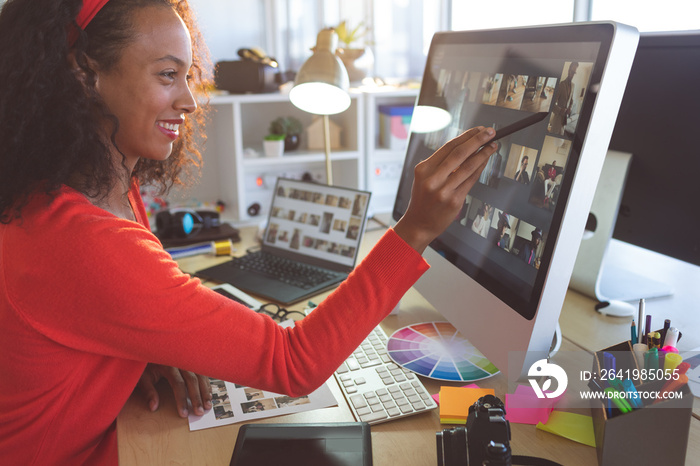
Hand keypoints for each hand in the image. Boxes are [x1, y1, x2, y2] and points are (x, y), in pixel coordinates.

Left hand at [137, 363, 211, 417]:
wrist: (151, 347)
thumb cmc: (146, 364)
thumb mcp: (143, 376)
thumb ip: (148, 391)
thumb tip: (153, 407)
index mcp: (169, 365)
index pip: (178, 384)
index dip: (181, 399)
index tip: (184, 414)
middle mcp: (181, 361)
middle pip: (192, 380)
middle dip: (197, 398)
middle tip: (199, 412)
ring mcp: (188, 360)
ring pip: (201, 376)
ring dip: (205, 391)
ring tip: (208, 406)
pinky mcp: (192, 361)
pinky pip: (203, 372)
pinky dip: (207, 383)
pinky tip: (209, 394)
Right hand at [394, 126, 495, 252]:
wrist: (419, 224)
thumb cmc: (423, 199)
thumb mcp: (424, 178)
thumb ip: (441, 164)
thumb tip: (467, 146)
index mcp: (423, 169)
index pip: (448, 146)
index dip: (466, 136)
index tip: (478, 130)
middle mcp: (432, 179)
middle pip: (459, 153)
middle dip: (478, 140)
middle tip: (490, 132)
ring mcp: (444, 191)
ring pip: (468, 166)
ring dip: (484, 153)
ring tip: (492, 145)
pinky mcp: (454, 201)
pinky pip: (471, 180)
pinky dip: (480, 168)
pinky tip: (485, 161)